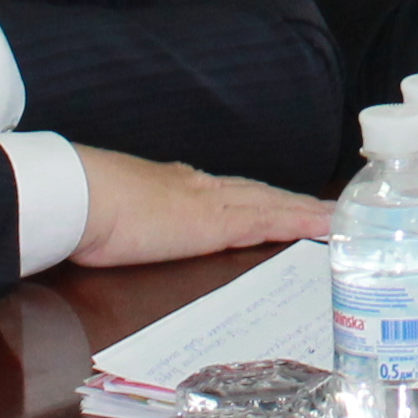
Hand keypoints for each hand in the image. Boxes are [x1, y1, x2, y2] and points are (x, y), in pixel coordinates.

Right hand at [67, 150, 333, 269]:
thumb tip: (122, 232)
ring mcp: (213, 203)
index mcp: (174, 186)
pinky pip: (273, 220)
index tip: (275, 203)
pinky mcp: (219, 223)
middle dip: (289, 202)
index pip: (226, 192)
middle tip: (324, 208)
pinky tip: (324, 225)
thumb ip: (128, 223)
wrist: (82, 195)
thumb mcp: (112, 216)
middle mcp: (199, 187)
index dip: (255, 197)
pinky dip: (301, 221)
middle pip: (258, 194)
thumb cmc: (83, 208)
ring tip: (335, 215)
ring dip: (304, 210)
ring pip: (272, 204)